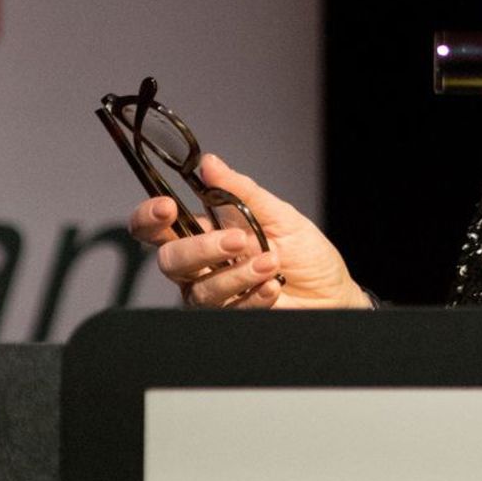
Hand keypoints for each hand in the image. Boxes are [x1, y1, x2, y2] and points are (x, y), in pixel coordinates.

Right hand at [127, 152, 369, 309]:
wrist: (333, 294)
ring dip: (238, 274)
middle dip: (201, 249)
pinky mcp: (233, 317)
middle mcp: (202, 266)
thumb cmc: (305, 253)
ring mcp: (215, 294)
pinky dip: (254, 295)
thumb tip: (210, 163)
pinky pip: (230, 310)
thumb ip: (241, 192)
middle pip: (170, 260)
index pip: (157, 228)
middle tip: (238, 240)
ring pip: (201, 289)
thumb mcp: (279, 214)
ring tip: (272, 262)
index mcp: (205, 233)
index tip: (167, 207)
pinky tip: (273, 286)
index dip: (148, 217)